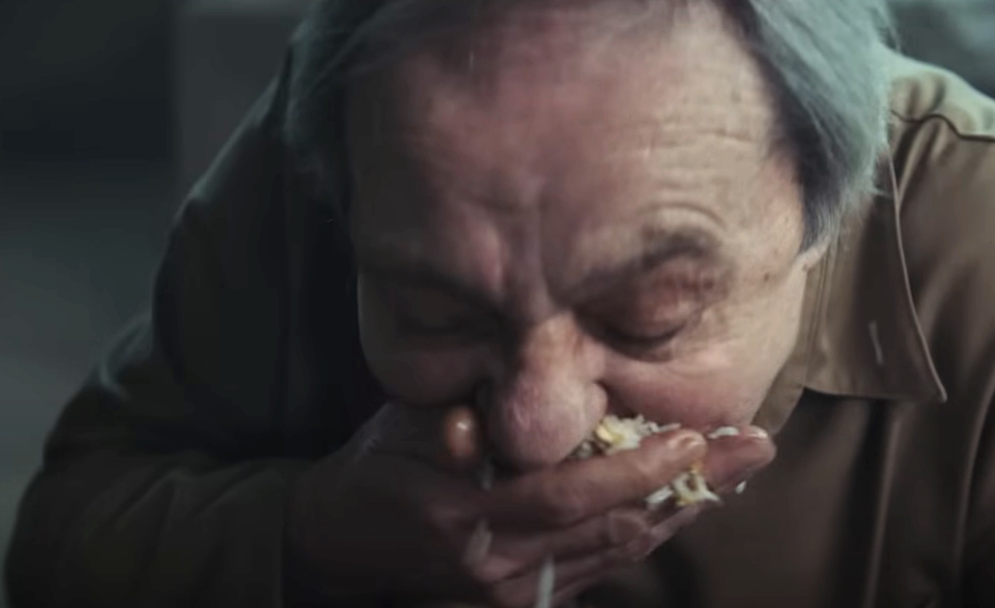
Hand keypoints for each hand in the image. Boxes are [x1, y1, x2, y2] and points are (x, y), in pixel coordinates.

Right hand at [283, 403, 773, 607]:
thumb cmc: (374, 470)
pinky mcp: (522, 601)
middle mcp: (498, 564)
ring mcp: (512, 591)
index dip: (634, 469)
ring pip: (616, 552)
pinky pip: (600, 567)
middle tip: (754, 449)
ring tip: (738, 472)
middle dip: (690, 488)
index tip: (693, 438)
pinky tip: (685, 504)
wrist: (341, 545)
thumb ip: (455, 422)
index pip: (566, 494)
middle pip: (612, 529)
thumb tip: (508, 412)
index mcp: (466, 517)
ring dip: (682, 511)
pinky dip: (646, 533)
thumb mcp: (401, 431)